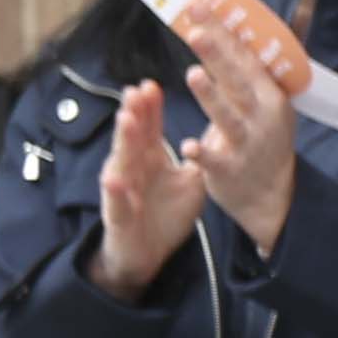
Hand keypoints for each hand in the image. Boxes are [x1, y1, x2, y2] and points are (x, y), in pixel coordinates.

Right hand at [87, 81, 202, 296]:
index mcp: (150, 160)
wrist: (146, 252)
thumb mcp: (189, 182)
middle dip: (134, 115)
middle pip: (132, 138)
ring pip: (121, 163)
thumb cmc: (165, 213)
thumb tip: (222, 133)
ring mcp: (122, 191)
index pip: (148, 129)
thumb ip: (199, 158)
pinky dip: (115, 192)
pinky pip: (116, 203)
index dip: (150, 108)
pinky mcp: (118, 216)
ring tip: (125, 120)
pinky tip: (114, 180)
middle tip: (135, 91)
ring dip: (122, 143)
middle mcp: (132, 170)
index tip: (151, 85)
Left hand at [164, 7, 300, 254]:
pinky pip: (215, 160)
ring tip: (194, 75)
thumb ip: (247, 72)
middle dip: (218, 55)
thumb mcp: (266, 104)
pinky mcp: (230, 170)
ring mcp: (248, 143)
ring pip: (228, 117)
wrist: (272, 194)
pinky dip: (204, 154)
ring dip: (212, 97)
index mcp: (269, 95)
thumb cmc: (262, 139)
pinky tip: (190, 146)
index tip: (200, 5)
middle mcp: (262, 116)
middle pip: (238, 80)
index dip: (223, 30)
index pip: (245, 56)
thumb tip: (229, 30)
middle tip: (197, 31)